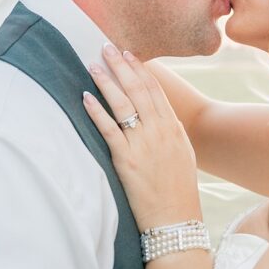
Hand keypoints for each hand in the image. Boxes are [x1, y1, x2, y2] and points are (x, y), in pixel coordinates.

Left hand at [83, 44, 202, 231]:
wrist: (177, 221)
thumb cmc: (179, 191)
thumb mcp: (182, 155)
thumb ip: (170, 132)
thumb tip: (158, 116)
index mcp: (173, 128)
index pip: (155, 90)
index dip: (140, 69)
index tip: (129, 53)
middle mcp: (160, 131)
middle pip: (139, 90)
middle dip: (121, 66)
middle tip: (106, 46)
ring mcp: (144, 144)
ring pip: (124, 104)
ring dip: (107, 82)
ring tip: (93, 64)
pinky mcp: (127, 160)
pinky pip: (109, 130)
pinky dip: (97, 111)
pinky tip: (86, 96)